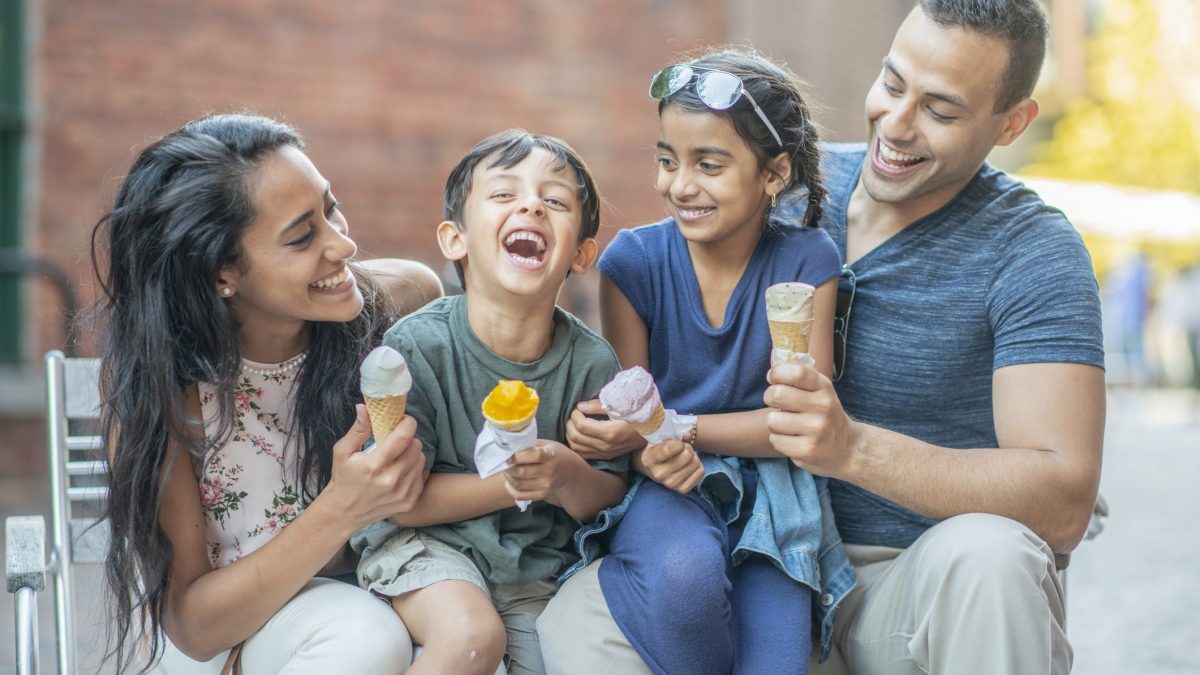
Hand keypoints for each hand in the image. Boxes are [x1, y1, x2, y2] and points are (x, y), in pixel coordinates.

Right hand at [325, 404, 425, 526]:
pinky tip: (401, 470)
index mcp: (374, 466)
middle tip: (397, 440)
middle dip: (408, 438)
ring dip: (412, 453)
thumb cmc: (344, 478)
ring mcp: (403, 493)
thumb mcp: (343, 452)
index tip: (403, 420)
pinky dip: (415, 469)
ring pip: (421, 460)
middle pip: (416, 446)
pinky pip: (422, 475)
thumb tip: (365, 407)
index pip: (403, 437)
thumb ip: (358, 429)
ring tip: (398, 456)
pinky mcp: (409, 501)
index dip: (408, 423)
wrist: (345, 512)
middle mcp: (391, 480)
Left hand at [503, 441, 584, 505]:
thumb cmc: (554, 454)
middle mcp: (549, 472)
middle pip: (522, 472)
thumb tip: (509, 447)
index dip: (517, 456)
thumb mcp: (546, 444)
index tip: (507, 455)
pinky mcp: (542, 495)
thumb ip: (530, 444)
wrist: (569, 471)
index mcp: (550, 456)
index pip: (534, 456)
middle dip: (508, 467)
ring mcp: (546, 485)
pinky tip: (509, 482)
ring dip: (508, 477)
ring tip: (507, 470)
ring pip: (518, 484)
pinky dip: (511, 489)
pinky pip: (521, 495)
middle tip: (503, 462)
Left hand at [567, 399, 646, 460]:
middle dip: (570, 423)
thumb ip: (598, 406)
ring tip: (575, 424)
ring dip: (570, 435)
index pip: (581, 425)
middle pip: (575, 437)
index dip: (575, 415)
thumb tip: (580, 406)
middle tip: (575, 415)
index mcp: (610, 432)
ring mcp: (604, 454)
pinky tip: (579, 435)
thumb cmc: (636, 417)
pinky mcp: (604, 457)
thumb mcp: (620, 407)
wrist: (650, 435)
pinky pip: (582, 454)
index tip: (578, 408)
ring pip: (576, 447)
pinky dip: (576, 445)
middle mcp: (605, 446)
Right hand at [635, 439, 703, 493]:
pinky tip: (688, 465)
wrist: (652, 468)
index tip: (675, 442)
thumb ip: (671, 435)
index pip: (668, 449)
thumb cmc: (657, 449)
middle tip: (681, 449)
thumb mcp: (658, 439)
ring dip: (693, 456)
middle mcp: (659, 474)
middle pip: (687, 455)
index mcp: (649, 460)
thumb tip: (688, 436)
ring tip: (684, 456)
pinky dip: (698, 466)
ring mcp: (670, 484)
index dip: (677, 442)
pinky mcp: (682, 489)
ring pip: (695, 463)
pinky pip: (701, 472)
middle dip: (687, 448)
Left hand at [763, 362, 858, 476]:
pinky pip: (775, 440)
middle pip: (777, 394)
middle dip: (770, 397)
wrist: (847, 448)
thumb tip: (773, 366)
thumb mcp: (820, 390)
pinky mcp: (807, 450)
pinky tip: (793, 439)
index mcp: (824, 388)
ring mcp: (816, 430)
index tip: (773, 378)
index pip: (797, 372)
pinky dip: (779, 440)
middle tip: (777, 403)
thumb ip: (800, 376)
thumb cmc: (824, 414)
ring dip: (775, 423)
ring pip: (772, 420)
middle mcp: (823, 407)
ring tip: (789, 424)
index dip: (777, 373)